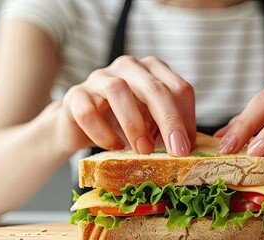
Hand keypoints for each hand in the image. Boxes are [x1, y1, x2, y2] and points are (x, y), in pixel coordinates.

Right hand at [48, 56, 195, 155]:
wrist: (79, 127)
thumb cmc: (122, 123)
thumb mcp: (152, 125)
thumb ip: (169, 130)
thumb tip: (188, 148)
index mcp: (153, 70)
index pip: (179, 88)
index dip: (186, 118)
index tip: (187, 147)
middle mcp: (128, 67)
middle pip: (153, 87)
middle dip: (168, 120)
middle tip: (176, 150)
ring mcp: (99, 77)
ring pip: (118, 90)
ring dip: (134, 124)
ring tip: (144, 150)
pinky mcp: (75, 95)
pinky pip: (88, 111)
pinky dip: (103, 132)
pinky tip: (114, 147)